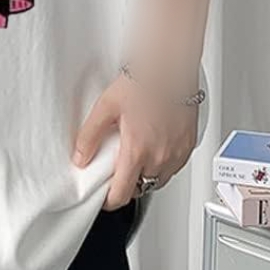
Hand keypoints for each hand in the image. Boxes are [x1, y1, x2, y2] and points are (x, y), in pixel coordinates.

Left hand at [72, 70, 197, 208]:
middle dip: (127, 184)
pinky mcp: (189, 145)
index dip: (109, 200)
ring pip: (159, 180)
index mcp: (138, 151)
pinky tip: (154, 148)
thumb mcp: (106, 106)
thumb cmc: (144, 82)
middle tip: (117, 169)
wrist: (171, 68)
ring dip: (146, 175)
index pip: (122, 195)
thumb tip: (80, 156)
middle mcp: (160, 157)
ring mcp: (177, 153)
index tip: (103, 196)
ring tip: (135, 156)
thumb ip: (90, 136)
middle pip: (141, 188)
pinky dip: (163, 165)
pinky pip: (174, 167)